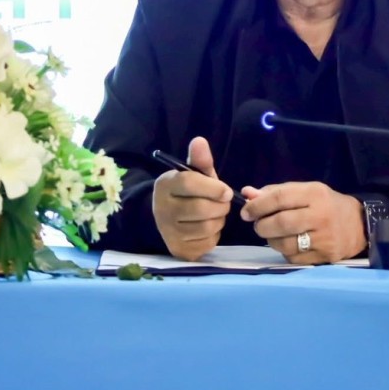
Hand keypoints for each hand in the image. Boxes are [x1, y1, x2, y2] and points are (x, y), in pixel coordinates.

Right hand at [152, 136, 232, 261]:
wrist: (170, 218)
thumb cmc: (188, 192)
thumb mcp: (195, 174)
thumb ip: (200, 160)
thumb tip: (199, 141)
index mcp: (165, 185)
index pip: (189, 183)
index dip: (213, 187)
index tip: (227, 191)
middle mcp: (161, 209)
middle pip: (201, 208)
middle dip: (221, 206)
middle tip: (224, 203)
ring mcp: (168, 231)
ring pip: (206, 227)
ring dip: (219, 220)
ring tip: (216, 214)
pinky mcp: (178, 249)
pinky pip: (207, 243)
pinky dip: (214, 235)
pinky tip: (209, 228)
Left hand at [239, 181, 365, 264]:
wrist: (359, 225)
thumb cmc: (326, 204)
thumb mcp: (305, 191)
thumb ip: (276, 192)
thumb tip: (247, 194)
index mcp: (314, 194)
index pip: (279, 198)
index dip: (258, 206)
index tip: (246, 212)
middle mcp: (320, 216)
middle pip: (280, 223)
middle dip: (262, 225)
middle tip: (258, 225)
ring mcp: (324, 239)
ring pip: (285, 244)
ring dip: (271, 240)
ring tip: (273, 235)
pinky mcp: (325, 257)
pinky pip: (293, 258)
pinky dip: (285, 252)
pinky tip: (290, 244)